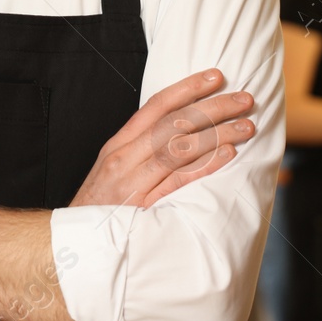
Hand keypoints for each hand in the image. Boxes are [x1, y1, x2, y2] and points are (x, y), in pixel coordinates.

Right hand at [68, 68, 256, 209]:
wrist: (75, 244)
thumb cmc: (99, 207)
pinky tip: (227, 154)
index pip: (156, 106)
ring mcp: (134, 183)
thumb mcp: (112, 169)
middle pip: (175, 123)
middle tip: (244, 99)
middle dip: (213, 107)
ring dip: (218, 133)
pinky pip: (179, 181)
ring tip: (246, 126)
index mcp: (119, 145)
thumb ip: (139, 149)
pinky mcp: (144, 208)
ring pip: (180, 147)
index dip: (188, 88)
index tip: (216, 76)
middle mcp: (125, 158)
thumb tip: (178, 130)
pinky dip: (205, 165)